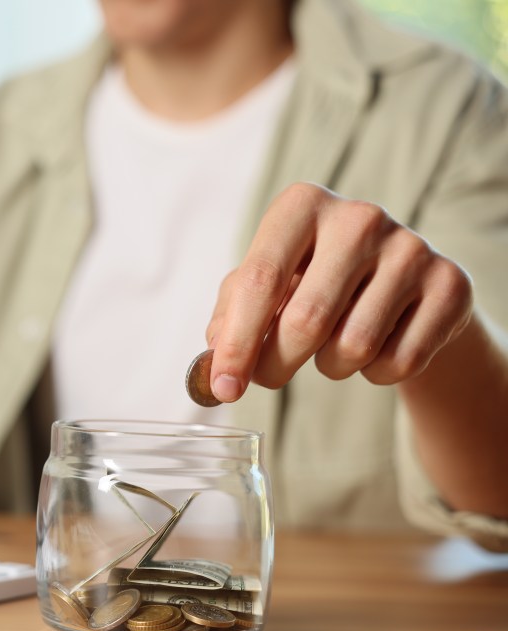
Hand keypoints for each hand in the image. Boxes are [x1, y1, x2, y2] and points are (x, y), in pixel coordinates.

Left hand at [206, 182, 472, 400]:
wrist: (398, 281)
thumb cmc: (311, 280)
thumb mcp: (266, 284)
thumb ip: (231, 318)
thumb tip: (216, 364)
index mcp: (302, 205)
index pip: (260, 281)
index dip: (236, 344)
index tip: (223, 387)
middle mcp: (359, 217)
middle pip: (305, 320)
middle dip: (275, 365)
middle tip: (268, 377)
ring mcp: (411, 248)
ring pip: (354, 346)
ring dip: (329, 367)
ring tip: (329, 349)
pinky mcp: (450, 284)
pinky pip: (400, 361)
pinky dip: (376, 373)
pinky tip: (375, 349)